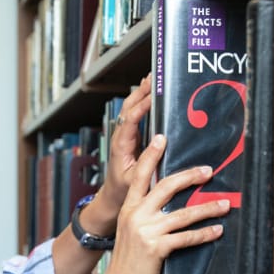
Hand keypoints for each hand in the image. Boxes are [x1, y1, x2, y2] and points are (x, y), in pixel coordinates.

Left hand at [80, 76, 153, 234]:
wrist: (112, 196)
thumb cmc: (123, 190)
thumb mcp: (136, 179)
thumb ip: (146, 161)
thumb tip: (160, 141)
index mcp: (121, 145)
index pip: (130, 119)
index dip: (141, 106)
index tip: (153, 95)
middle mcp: (120, 136)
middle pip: (129, 107)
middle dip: (141, 91)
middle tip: (154, 77)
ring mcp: (124, 134)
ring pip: (130, 108)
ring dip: (141, 93)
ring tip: (153, 78)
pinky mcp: (129, 136)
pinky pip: (135, 114)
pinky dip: (142, 101)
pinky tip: (150, 93)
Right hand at [98, 134, 228, 273]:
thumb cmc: (128, 262)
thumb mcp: (130, 232)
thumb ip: (144, 215)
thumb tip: (169, 205)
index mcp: (129, 208)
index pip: (140, 176)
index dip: (151, 156)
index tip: (161, 139)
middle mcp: (136, 215)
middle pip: (166, 186)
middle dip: (190, 176)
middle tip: (208, 171)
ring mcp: (146, 231)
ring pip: (183, 213)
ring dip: (207, 207)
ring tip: (224, 204)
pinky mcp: (156, 248)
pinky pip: (187, 237)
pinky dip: (205, 233)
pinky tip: (217, 230)